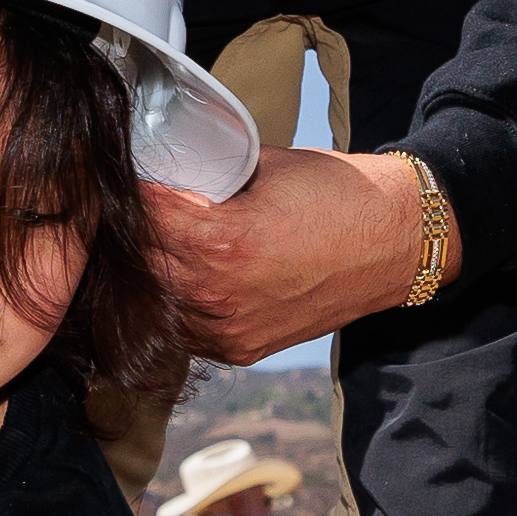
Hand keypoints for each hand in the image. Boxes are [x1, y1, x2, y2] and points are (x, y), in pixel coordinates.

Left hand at [141, 146, 433, 367]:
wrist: (397, 241)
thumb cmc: (338, 195)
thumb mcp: (264, 166)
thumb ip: (208, 174)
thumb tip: (165, 168)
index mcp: (223, 241)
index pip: (142, 216)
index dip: (128, 191)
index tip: (119, 175)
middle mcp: (220, 295)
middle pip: (138, 264)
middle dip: (128, 234)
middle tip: (122, 208)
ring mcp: (230, 330)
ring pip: (153, 304)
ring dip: (145, 273)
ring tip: (144, 243)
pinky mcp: (243, 349)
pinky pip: (184, 330)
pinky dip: (173, 303)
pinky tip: (175, 276)